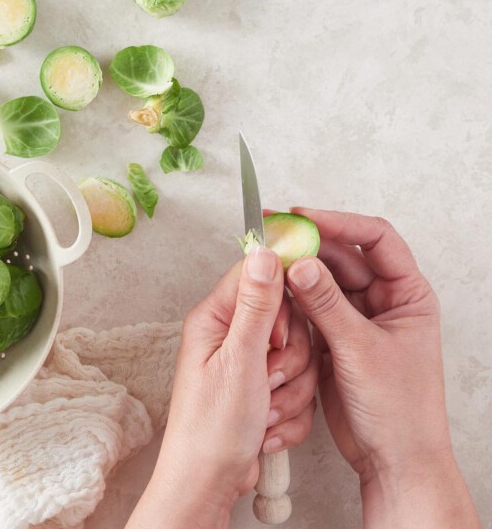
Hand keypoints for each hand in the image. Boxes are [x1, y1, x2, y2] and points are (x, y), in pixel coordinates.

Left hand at [127, 248, 318, 528]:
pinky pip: (298, 385)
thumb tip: (264, 254)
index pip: (258, 278)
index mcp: (215, 319)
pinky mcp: (263, 388)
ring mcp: (248, 363)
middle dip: (288, 357)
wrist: (210, 480)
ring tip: (265, 406)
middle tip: (268, 377)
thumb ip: (256, 306)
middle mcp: (230, 336)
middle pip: (286, 320)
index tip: (277, 336)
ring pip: (298, 355)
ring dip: (291, 388)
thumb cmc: (212, 426)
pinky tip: (268, 424)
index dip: (279, 305)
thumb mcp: (240, 360)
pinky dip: (291, 410)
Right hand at [286, 208, 480, 527]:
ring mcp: (357, 319)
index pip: (376, 239)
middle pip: (343, 256)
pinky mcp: (335, 338)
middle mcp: (383, 301)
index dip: (340, 223)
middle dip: (309, 245)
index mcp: (408, 294)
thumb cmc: (400, 410)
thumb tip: (300, 265)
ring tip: (267, 263)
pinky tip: (272, 293)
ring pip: (322, 281)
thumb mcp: (361, 350)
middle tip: (273, 235)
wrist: (392, 459)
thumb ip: (327, 305)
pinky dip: (292, 300)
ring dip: (297, 272)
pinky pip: (310, 307)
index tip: (303, 217)